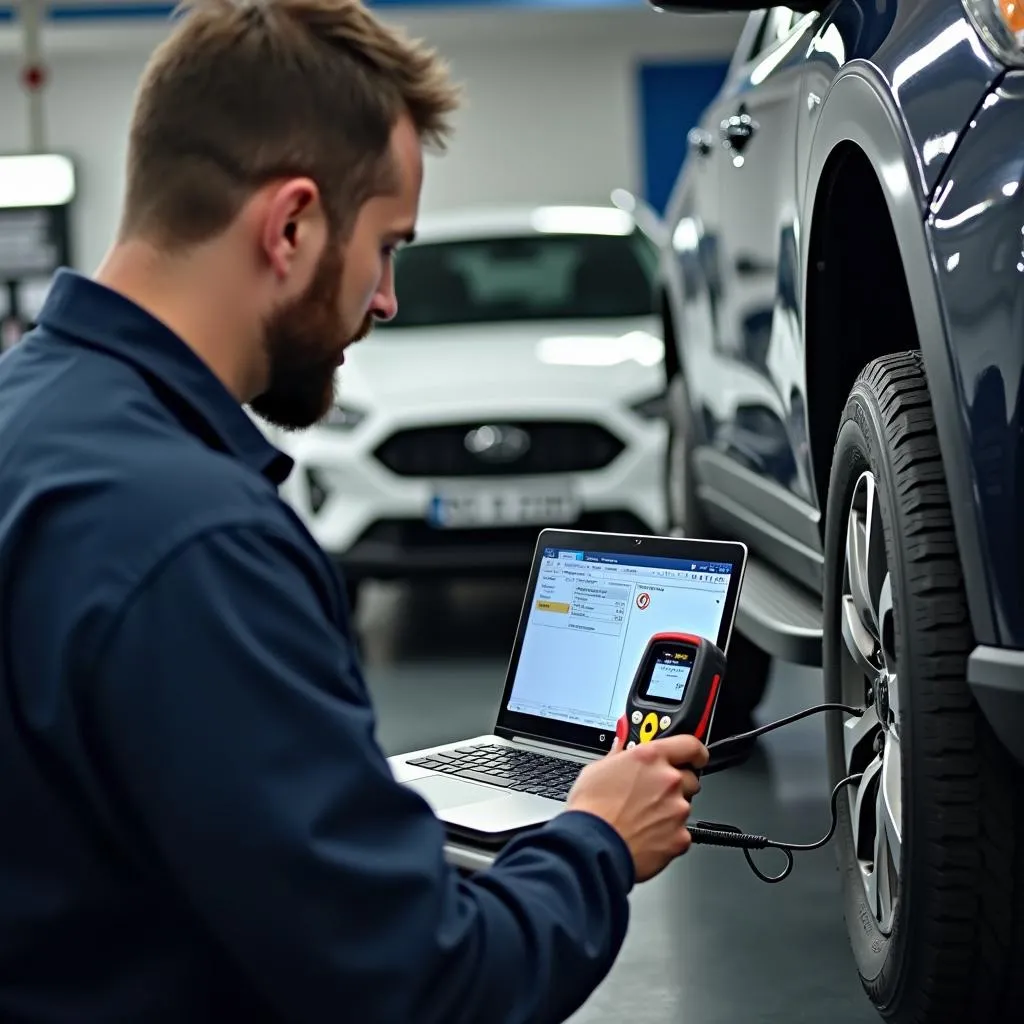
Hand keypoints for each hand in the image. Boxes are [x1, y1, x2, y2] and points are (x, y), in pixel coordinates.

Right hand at [566, 734, 708, 882]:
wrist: (592, 848)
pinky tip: (646, 836)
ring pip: (683, 806)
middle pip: (689, 778)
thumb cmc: (591, 810)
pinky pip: (681, 833)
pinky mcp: (680, 837)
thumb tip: (620, 748)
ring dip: (670, 811)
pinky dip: (668, 835)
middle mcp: (668, 780)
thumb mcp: (596, 770)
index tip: (694, 757)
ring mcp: (677, 809)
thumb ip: (618, 756)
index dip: (695, 752)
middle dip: (676, 786)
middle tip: (653, 795)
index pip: (689, 745)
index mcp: (650, 757)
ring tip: (642, 819)